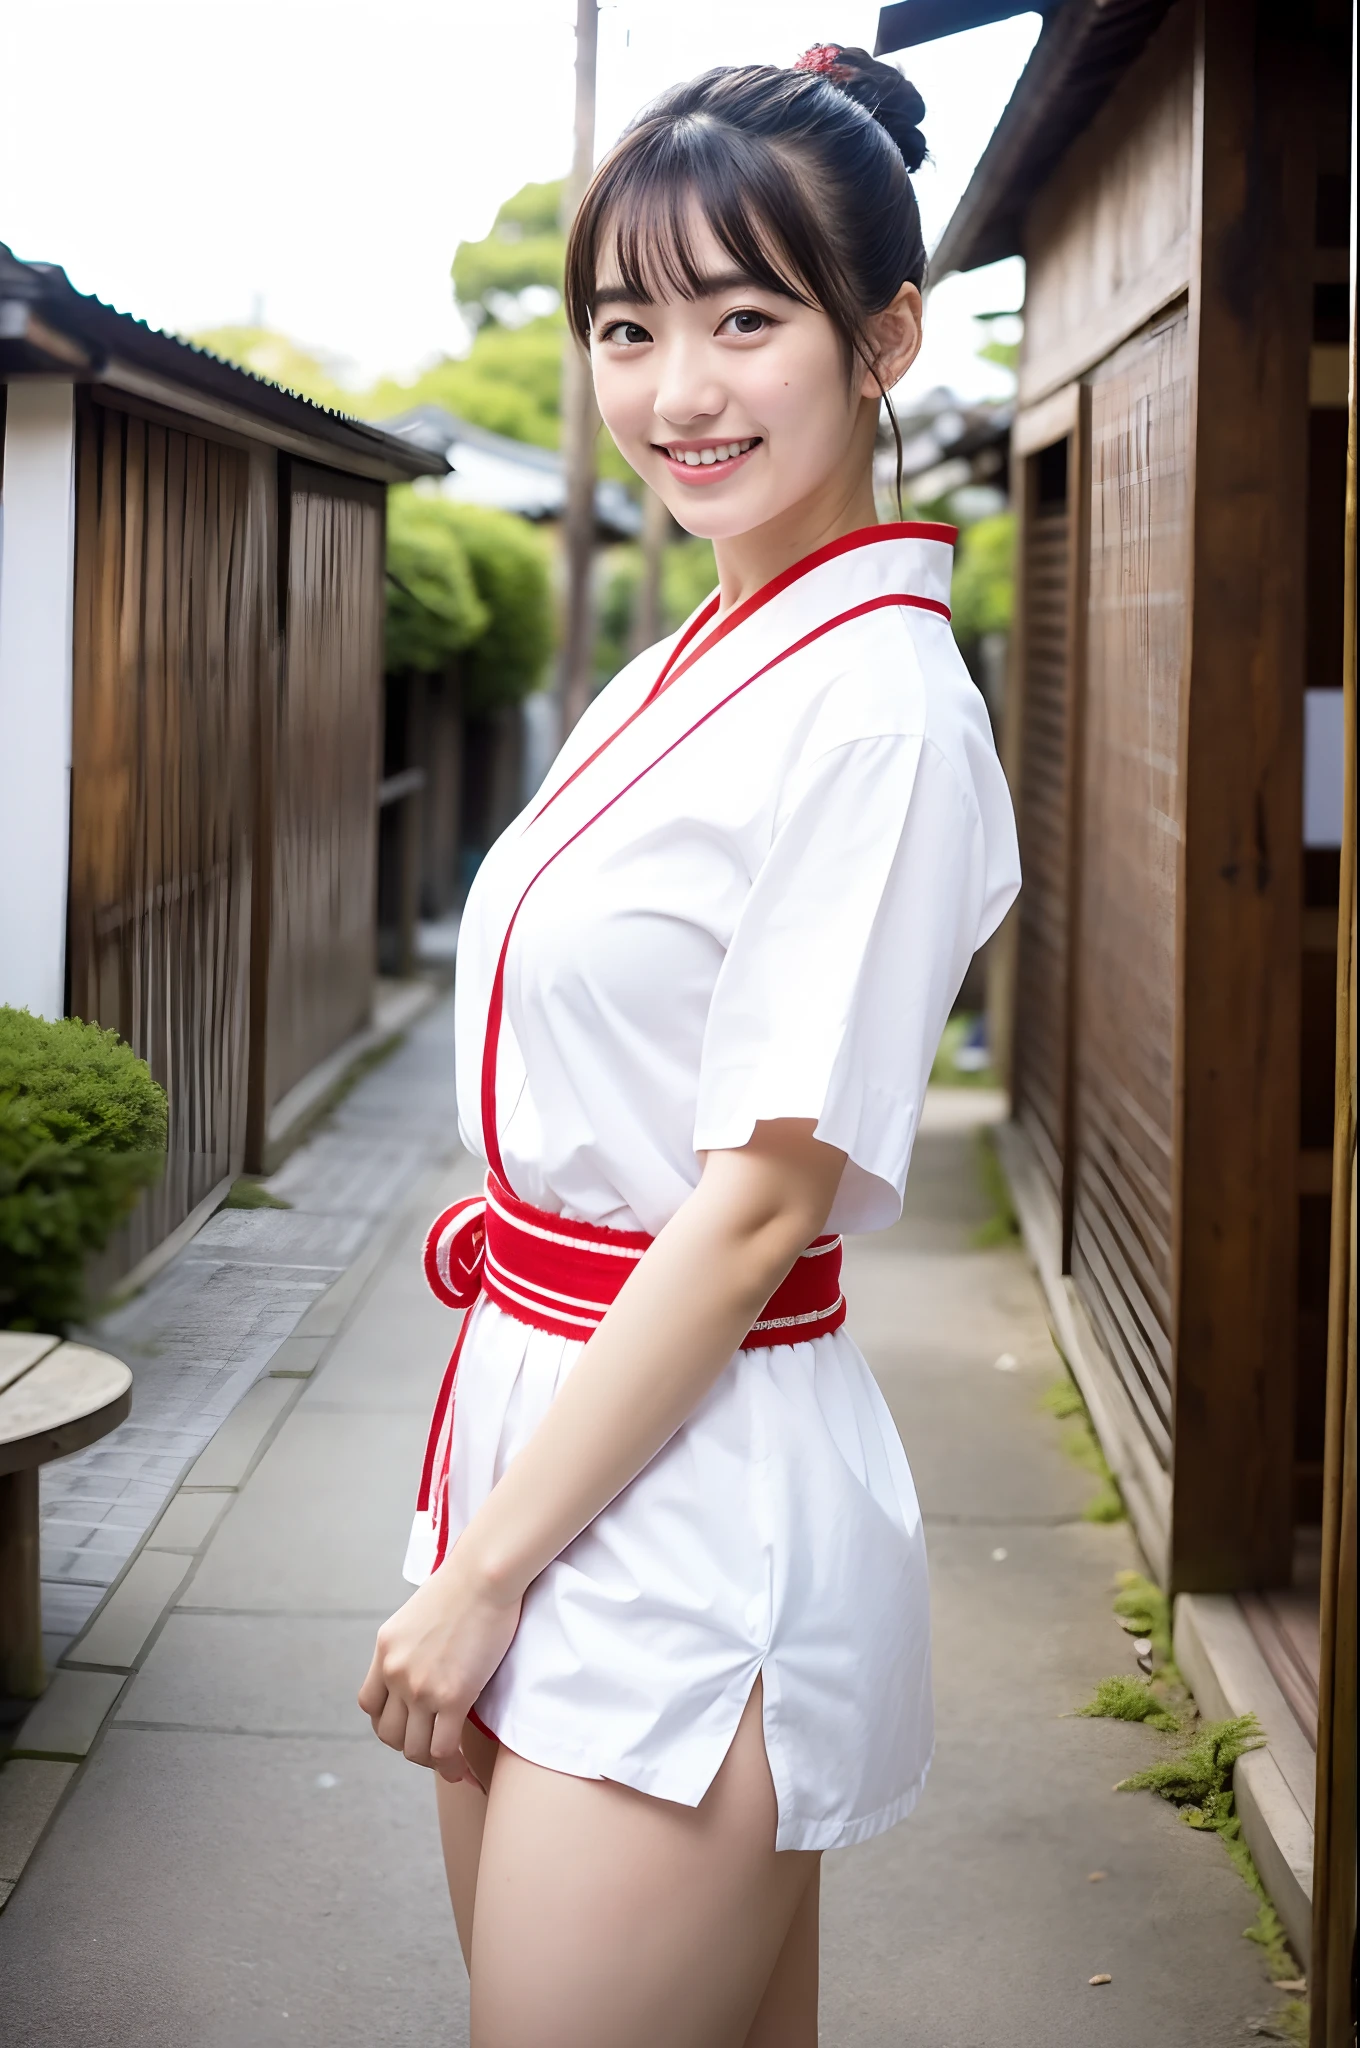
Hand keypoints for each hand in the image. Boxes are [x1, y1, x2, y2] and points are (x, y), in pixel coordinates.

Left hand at [358, 1549, 520, 1781]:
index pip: (370, 1705)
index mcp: (385, 1650)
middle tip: (434, 1746)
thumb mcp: (419, 1614)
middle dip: (411, 1745)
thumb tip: (425, 1658)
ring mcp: (420, 1687)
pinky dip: (452, 1766)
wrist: (484, 1575)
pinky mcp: (452, 1696)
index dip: (389, 1722)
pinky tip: (464, 1769)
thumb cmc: (465, 1586)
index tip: (412, 1726)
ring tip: (451, 1764)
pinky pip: (444, 1748)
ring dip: (432, 1761)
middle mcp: (394, 1672)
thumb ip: (413, 1643)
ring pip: (415, 1749)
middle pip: (388, 1733)